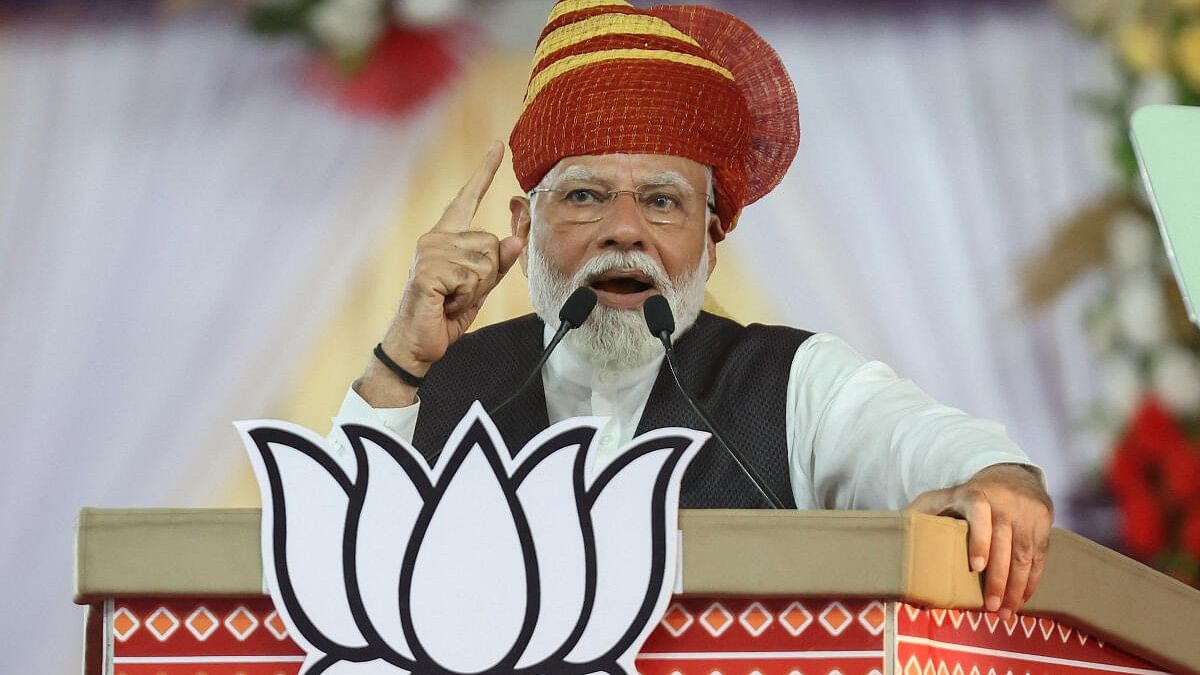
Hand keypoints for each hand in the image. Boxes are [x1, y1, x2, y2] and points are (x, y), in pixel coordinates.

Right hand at [355, 142, 525, 405]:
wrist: (417, 345)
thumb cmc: (444, 315)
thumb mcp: (479, 288)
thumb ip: (497, 263)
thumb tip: (515, 238)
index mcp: (447, 237)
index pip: (468, 198)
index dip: (484, 172)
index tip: (497, 146)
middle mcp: (436, 237)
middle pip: (492, 243)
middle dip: (487, 276)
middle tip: (459, 294)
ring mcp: (431, 251)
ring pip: (486, 261)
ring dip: (476, 288)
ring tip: (451, 298)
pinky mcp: (430, 269)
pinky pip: (472, 277)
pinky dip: (465, 296)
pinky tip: (444, 302)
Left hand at [906, 464, 1053, 620]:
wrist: (1010, 476)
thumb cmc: (966, 496)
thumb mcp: (940, 498)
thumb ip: (918, 514)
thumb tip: (893, 536)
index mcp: (975, 495)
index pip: (979, 514)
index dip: (980, 540)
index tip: (976, 567)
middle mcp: (1004, 503)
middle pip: (1004, 544)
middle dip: (998, 580)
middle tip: (989, 607)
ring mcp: (1026, 514)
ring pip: (1024, 555)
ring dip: (1016, 587)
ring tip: (1004, 612)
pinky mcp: (1042, 525)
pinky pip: (1039, 557)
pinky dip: (1031, 581)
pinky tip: (1020, 600)